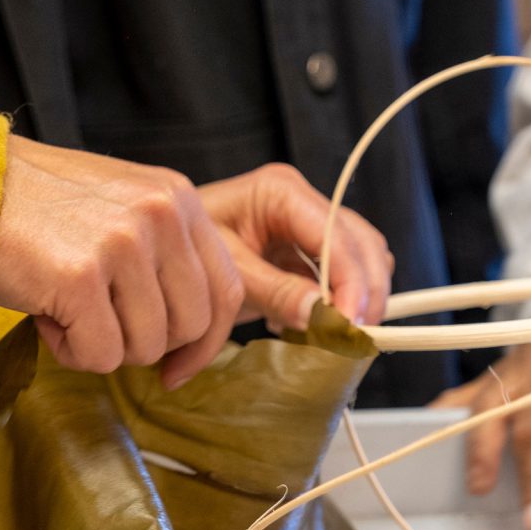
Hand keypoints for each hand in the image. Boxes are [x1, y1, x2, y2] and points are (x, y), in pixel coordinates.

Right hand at [0, 135, 243, 388]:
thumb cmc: (38, 212)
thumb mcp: (123, 212)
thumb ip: (168, 257)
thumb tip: (198, 336)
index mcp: (179, 199)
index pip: (228, 291)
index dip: (207, 342)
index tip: (177, 368)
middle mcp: (162, 215)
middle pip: (192, 326)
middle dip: (146, 343)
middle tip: (99, 321)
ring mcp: (125, 242)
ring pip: (148, 346)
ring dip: (103, 345)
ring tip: (65, 307)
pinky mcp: (82, 275)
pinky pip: (102, 354)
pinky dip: (70, 350)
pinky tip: (45, 314)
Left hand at [199, 164, 393, 331]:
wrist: (163, 256)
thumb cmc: (184, 255)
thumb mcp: (228, 275)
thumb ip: (276, 292)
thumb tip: (324, 315)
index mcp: (280, 192)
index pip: (336, 236)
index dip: (352, 284)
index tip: (350, 327)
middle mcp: (304, 201)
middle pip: (364, 245)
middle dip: (366, 293)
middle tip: (355, 338)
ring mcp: (312, 226)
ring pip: (364, 260)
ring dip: (360, 299)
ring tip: (336, 333)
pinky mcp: (311, 252)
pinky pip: (347, 276)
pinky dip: (343, 303)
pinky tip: (315, 323)